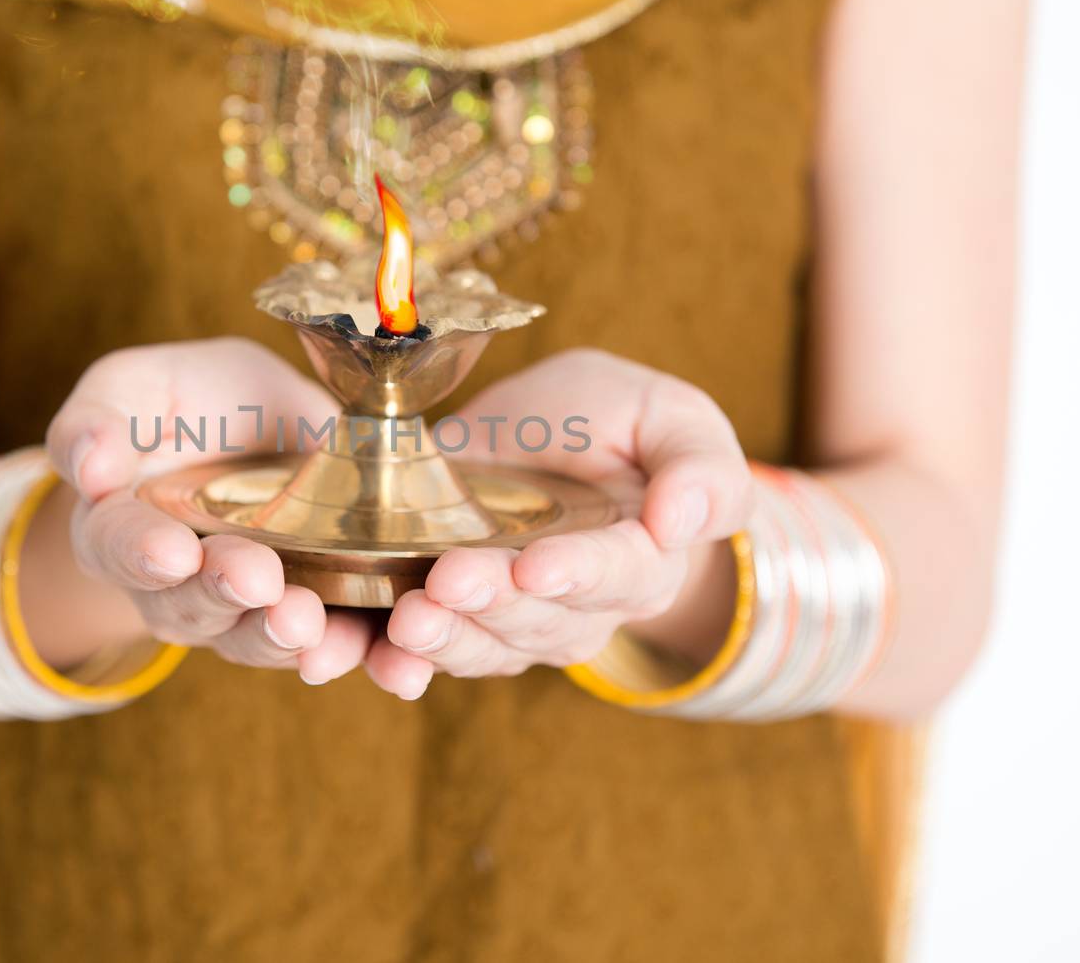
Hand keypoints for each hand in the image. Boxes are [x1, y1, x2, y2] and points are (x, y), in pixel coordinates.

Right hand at [43, 338, 371, 680]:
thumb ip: (103, 417)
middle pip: (190, 604)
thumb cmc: (191, 402)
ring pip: (253, 637)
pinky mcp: (310, 617)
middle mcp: (175, 586)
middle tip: (255, 579)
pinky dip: (347, 652)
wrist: (268, 428)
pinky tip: (368, 651)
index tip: (170, 552)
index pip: (117, 546)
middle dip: (224, 594)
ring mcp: (241, 611)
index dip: (140, 553)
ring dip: (279, 635)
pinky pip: (324, 646)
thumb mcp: (141, 386)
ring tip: (306, 621)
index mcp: (121, 526)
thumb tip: (87, 466)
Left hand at [364, 349, 753, 699]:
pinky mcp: (459, 621)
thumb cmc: (621, 423)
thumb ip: (702, 470)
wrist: (550, 438)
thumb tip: (683, 522)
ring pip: (485, 645)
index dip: (578, 573)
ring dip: (445, 638)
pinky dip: (399, 660)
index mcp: (644, 558)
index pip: (619, 574)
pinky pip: (432, 653)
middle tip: (448, 580)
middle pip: (540, 619)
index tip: (538, 567)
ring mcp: (517, 623)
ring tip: (408, 620)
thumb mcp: (672, 418)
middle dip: (493, 603)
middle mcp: (583, 608)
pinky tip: (376, 656)